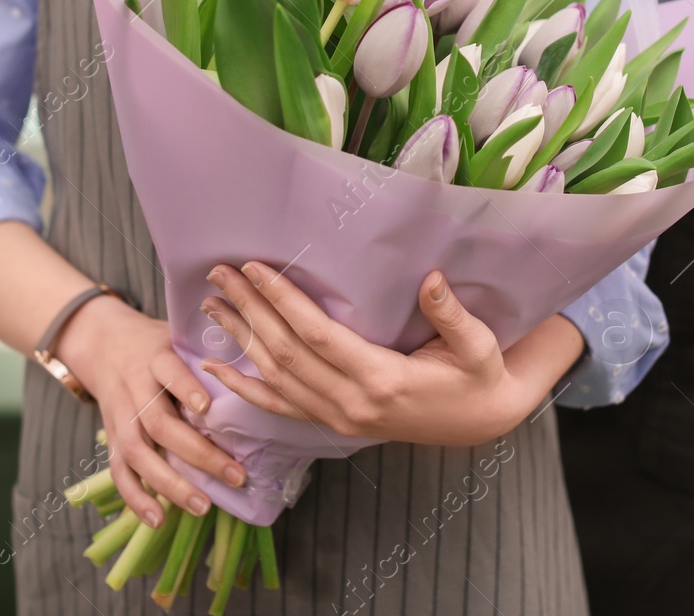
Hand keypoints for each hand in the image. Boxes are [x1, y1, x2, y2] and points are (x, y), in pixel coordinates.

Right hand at [53, 295, 246, 526]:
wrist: (104, 344)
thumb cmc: (157, 345)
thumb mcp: (178, 337)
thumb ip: (208, 354)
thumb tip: (260, 375)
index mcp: (155, 357)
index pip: (168, 371)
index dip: (185, 388)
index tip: (206, 407)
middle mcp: (134, 388)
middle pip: (159, 424)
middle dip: (198, 453)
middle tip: (236, 475)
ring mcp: (120, 417)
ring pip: (138, 454)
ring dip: (170, 484)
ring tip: (203, 506)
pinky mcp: (112, 438)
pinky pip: (119, 472)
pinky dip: (136, 498)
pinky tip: (158, 520)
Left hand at [197, 263, 585, 447]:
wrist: (482, 422)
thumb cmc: (479, 377)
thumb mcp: (479, 346)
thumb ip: (453, 315)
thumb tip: (431, 279)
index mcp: (382, 379)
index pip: (316, 336)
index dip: (282, 301)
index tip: (255, 269)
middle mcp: (351, 403)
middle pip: (285, 353)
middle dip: (250, 310)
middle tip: (220, 275)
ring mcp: (339, 418)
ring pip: (276, 378)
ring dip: (240, 341)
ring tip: (212, 306)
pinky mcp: (336, 424)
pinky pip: (280, 408)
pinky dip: (244, 390)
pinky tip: (215, 371)